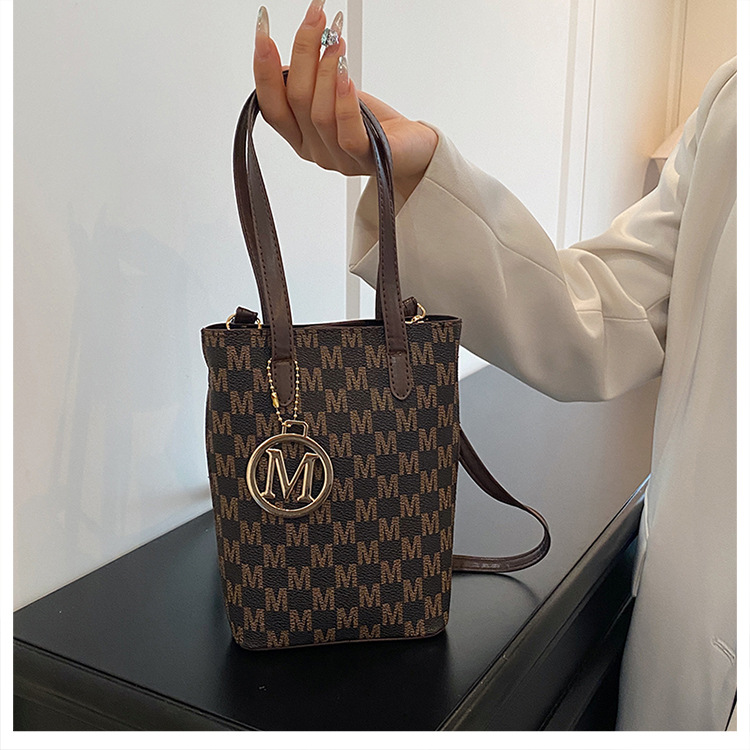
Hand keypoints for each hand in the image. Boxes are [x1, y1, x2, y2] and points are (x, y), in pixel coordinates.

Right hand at [253, 1, 437, 199]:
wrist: (412, 150)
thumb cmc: (374, 123)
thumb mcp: (334, 97)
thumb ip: (309, 86)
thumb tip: (283, 65)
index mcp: (301, 138)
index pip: (271, 106)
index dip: (263, 68)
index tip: (264, 27)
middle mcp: (315, 151)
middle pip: (296, 101)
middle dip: (303, 53)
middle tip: (315, 18)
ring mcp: (340, 159)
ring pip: (319, 115)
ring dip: (326, 70)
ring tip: (336, 40)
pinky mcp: (367, 160)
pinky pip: (349, 134)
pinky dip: (344, 101)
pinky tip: (346, 75)